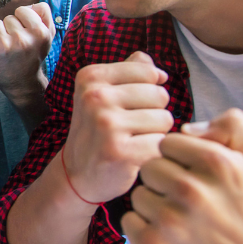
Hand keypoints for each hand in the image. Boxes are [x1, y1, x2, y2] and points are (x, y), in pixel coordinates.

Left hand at [0, 2, 53, 105]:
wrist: (21, 83)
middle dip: (10, 28)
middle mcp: (23, 40)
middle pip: (8, 18)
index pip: (23, 10)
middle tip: (15, 44)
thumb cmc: (33, 55)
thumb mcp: (48, 36)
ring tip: (6, 47)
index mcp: (40, 33)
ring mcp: (5, 46)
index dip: (22, 20)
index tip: (24, 33)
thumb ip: (44, 15)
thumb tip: (32, 4)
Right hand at [61, 51, 172, 202]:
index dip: (148, 91)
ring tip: (132, 141)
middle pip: (160, 95)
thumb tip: (158, 70)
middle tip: (129, 128)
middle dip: (153, 113)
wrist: (77, 173)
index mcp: (90, 77)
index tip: (127, 106)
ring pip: (165, 119)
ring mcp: (106, 124)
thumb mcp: (103, 94)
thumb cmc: (98, 130)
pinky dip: (154, 152)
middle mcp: (95, 97)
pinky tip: (135, 157)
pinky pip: (161, 142)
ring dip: (155, 133)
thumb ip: (130, 73)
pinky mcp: (119, 151)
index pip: (149, 71)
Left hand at [123, 110, 242, 243]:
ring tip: (184, 221)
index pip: (168, 143)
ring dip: (156, 205)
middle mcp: (191, 189)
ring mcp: (169, 221)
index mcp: (216, 163)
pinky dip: (145, 229)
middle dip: (166, 181)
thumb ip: (231, 129)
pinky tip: (171, 237)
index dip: (180, 159)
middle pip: (150, 167)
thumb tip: (187, 127)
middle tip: (189, 201)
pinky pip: (129, 221)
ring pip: (139, 194)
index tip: (196, 176)